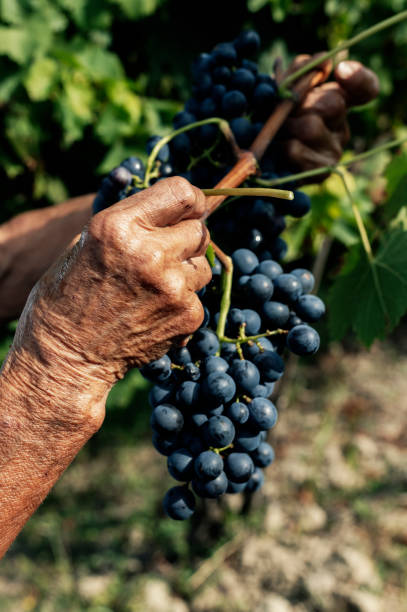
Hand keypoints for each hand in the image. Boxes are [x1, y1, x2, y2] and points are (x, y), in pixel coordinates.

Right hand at [14, 177, 210, 392]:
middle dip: (186, 239)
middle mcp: (150, 252)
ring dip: (185, 272)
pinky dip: (181, 304)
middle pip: (200, 229)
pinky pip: (198, 297)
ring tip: (152, 288)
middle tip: (163, 255)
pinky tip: (152, 313)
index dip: (190, 201)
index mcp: (119, 226)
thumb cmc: (68, 295)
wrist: (66, 356)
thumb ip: (132, 221)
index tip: (188, 210)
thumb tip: (174, 209)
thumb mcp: (87, 242)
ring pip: (203, 266)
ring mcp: (172, 286)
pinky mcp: (187, 315)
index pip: (183, 192)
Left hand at [280, 56, 379, 177]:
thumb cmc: (268, 119)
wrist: (254, 159)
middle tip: (282, 113)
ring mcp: (334, 152)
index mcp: (337, 102)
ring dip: (284, 126)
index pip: (365, 88)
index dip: (358, 78)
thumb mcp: (282, 88)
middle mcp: (341, 127)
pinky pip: (296, 150)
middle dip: (300, 102)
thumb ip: (300, 71)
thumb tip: (325, 62)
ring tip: (274, 133)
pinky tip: (275, 151)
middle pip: (333, 102)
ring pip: (311, 127)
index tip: (341, 69)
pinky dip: (278, 147)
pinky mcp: (320, 172)